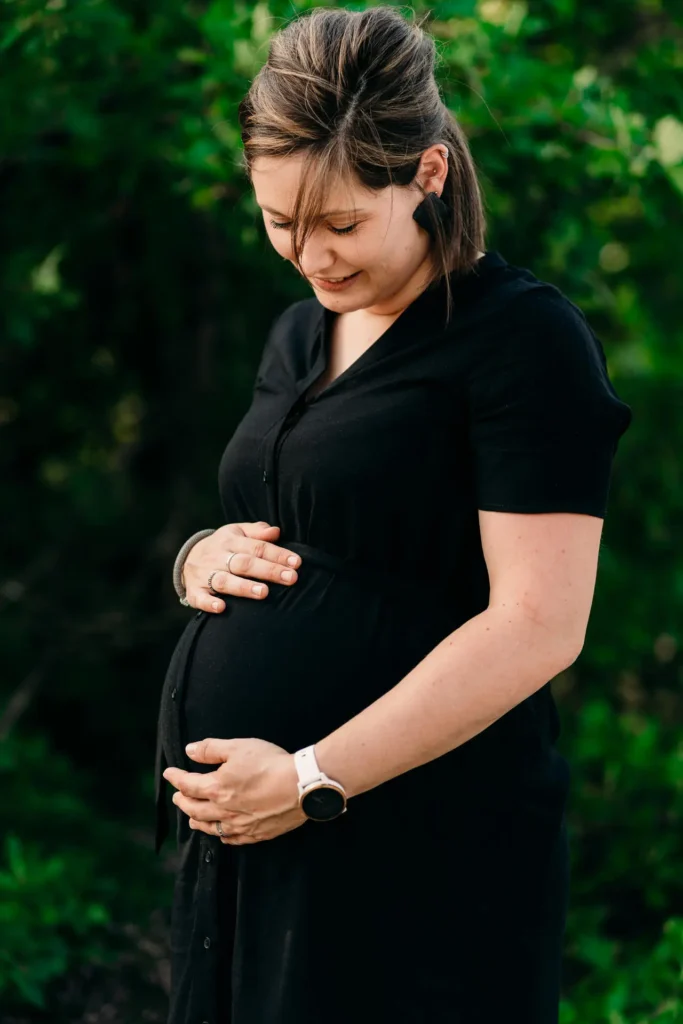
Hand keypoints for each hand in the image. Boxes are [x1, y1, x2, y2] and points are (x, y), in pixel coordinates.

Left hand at [162, 737, 307, 845]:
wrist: (301, 786)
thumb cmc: (270, 763)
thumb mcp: (238, 747)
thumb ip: (211, 749)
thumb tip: (189, 751)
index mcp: (216, 788)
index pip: (187, 785)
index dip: (176, 778)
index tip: (169, 774)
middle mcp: (223, 811)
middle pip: (194, 809)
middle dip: (182, 801)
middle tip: (177, 796)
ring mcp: (239, 825)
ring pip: (210, 828)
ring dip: (196, 821)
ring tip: (191, 818)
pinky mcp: (256, 834)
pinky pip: (231, 839)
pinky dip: (220, 835)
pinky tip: (220, 833)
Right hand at [182, 522, 301, 612]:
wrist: (187, 557)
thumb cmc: (222, 546)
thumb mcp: (237, 532)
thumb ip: (257, 532)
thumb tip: (276, 531)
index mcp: (230, 540)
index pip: (257, 547)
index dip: (277, 554)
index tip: (297, 563)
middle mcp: (217, 556)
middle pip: (244, 563)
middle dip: (268, 570)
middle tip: (290, 578)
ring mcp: (204, 574)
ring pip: (224, 581)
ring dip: (243, 587)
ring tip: (263, 593)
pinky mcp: (194, 591)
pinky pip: (199, 597)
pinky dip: (209, 603)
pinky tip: (222, 608)